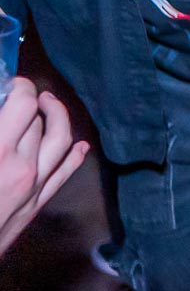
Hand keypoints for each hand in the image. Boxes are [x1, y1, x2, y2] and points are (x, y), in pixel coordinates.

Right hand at [0, 79, 89, 254]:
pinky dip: (74, 157)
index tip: (12, 82)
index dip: (20, 87)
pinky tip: (80, 146)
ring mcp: (32, 190)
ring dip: (58, 119)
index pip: (23, 105)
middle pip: (39, 122)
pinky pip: (63, 177)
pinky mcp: (34, 208)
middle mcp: (22, 168)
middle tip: (22, 93)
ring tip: (50, 105)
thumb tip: (2, 107)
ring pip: (60, 144)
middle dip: (33, 103)